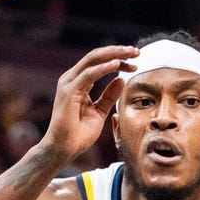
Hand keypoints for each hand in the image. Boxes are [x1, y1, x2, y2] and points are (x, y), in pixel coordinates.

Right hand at [41, 45, 138, 160]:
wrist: (63, 149)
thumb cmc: (78, 134)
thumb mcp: (99, 112)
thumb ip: (108, 96)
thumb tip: (121, 80)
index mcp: (78, 82)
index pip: (99, 63)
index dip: (118, 59)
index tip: (136, 62)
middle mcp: (71, 78)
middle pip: (96, 56)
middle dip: (118, 51)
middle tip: (136, 51)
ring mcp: (69, 83)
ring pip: (93, 60)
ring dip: (114, 55)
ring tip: (131, 54)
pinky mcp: (69, 92)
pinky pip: (88, 75)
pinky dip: (103, 69)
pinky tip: (117, 66)